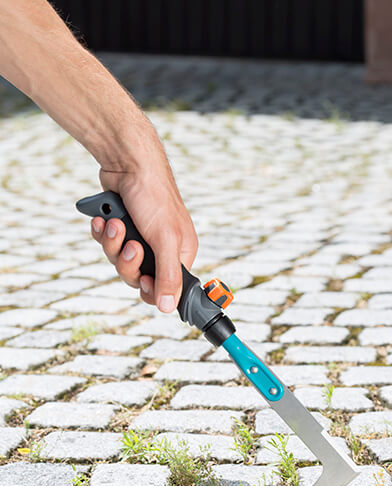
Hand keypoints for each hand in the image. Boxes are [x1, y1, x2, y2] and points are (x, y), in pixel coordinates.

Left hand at [90, 164, 197, 312]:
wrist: (127, 162)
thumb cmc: (154, 196)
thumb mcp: (165, 240)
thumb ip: (168, 276)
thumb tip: (168, 308)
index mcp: (180, 253)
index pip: (166, 288)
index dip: (151, 289)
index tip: (144, 281)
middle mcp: (161, 248)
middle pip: (137, 277)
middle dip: (127, 261)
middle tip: (130, 244)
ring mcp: (139, 238)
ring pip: (118, 261)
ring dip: (112, 243)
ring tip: (114, 223)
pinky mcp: (120, 228)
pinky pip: (107, 244)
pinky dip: (102, 233)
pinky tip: (103, 219)